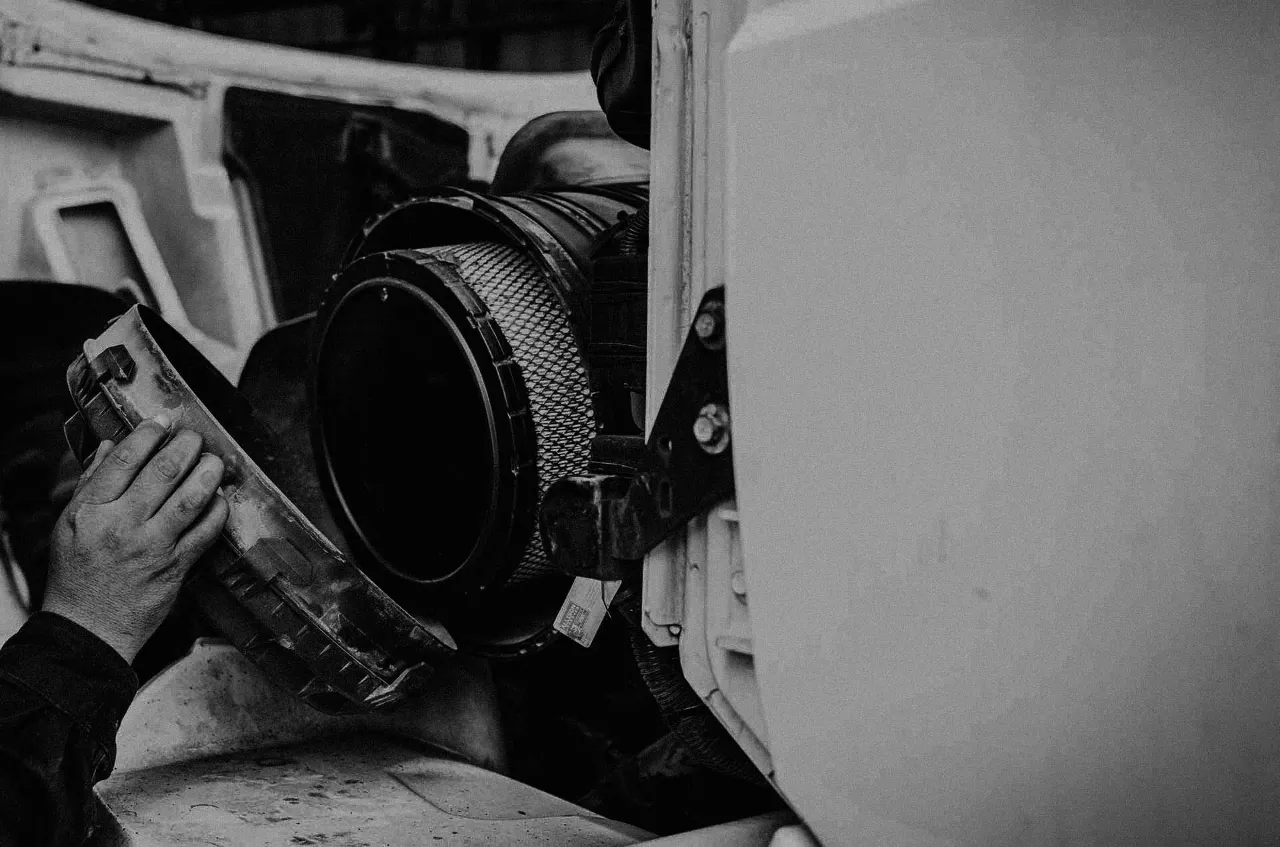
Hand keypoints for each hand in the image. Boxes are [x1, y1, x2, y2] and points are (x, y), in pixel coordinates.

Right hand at [43, 415, 228, 662]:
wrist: (88, 628)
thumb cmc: (78, 575)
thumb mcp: (70, 525)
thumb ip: (90, 483)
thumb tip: (108, 447)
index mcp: (91, 511)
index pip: (124, 460)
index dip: (148, 434)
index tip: (162, 423)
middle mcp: (121, 525)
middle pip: (163, 472)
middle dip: (186, 447)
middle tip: (195, 439)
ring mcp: (151, 546)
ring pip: (190, 498)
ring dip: (208, 474)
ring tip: (214, 462)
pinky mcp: (175, 566)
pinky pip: (205, 531)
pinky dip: (218, 511)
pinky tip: (221, 499)